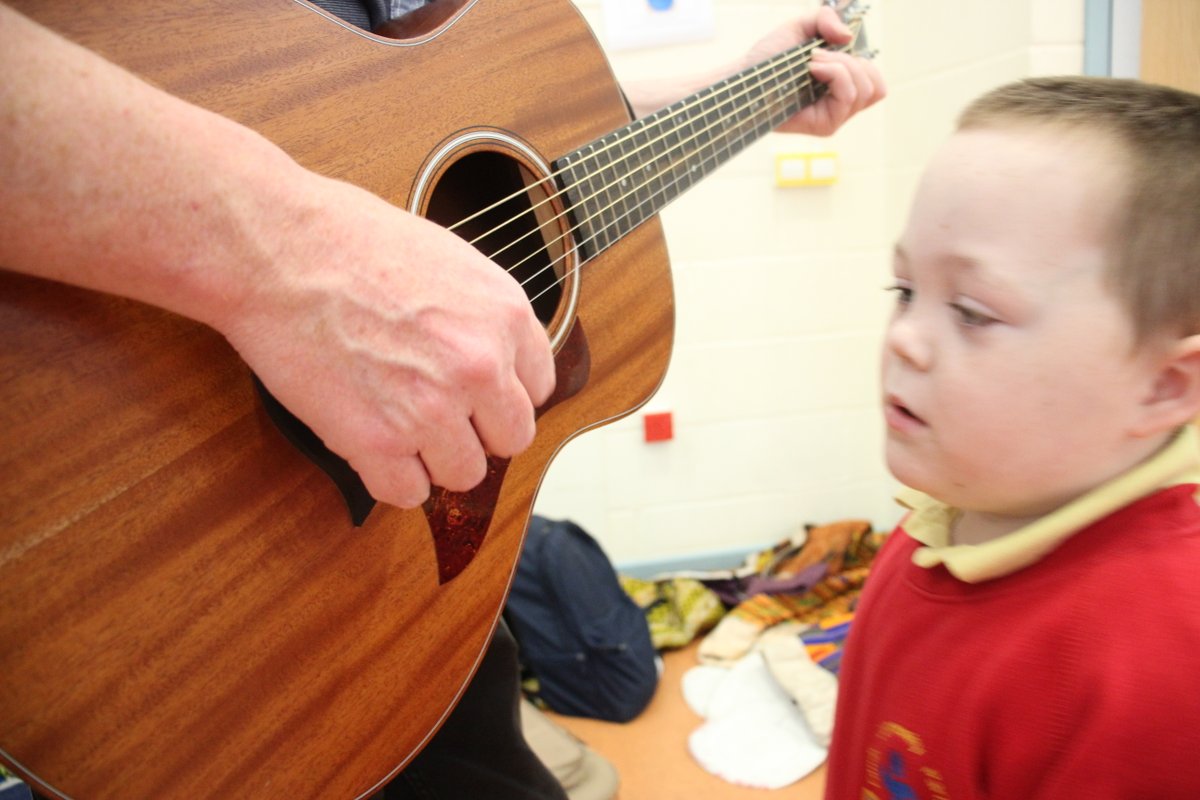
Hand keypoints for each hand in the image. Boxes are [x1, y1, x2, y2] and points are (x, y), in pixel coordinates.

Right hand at [222, 175, 556, 509]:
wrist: (275, 249)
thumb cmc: (348, 239)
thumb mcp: (449, 259)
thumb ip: (481, 316)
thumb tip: (495, 358)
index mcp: (505, 315)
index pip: (538, 387)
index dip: (500, 391)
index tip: (473, 389)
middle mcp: (480, 366)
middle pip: (511, 438)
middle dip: (475, 429)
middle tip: (435, 411)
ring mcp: (432, 408)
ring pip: (464, 474)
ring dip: (432, 457)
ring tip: (395, 421)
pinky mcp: (378, 441)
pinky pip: (407, 493)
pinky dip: (388, 477)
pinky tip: (368, 441)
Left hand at [741, 5, 885, 135]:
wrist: (744, 79)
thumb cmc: (768, 59)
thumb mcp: (799, 28)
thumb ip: (825, 20)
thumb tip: (847, 37)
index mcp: (842, 88)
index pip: (876, 83)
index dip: (863, 62)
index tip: (832, 50)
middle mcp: (841, 106)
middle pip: (876, 87)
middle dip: (851, 61)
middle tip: (817, 56)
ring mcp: (834, 118)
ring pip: (864, 90)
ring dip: (842, 65)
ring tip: (812, 63)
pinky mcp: (825, 126)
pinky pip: (848, 96)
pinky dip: (835, 74)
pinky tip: (812, 70)